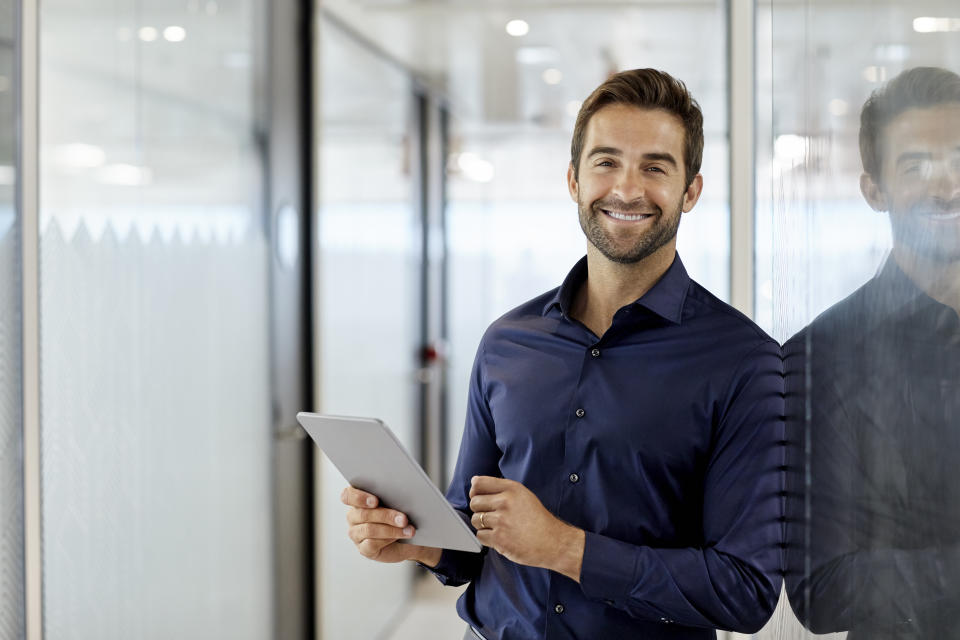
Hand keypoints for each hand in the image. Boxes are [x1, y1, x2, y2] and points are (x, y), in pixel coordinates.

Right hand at [341, 486, 441, 566]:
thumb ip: (392, 497)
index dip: (359, 497)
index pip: (348, 495)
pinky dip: (388, 540)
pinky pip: (372, 544)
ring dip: (391, 529)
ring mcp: (356, 534)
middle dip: (386, 515)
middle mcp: (353, 516)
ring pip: (369, 529)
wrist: (407, 540)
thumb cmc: (398, 517)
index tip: (375, 501)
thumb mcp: (396, 504)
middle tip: (404, 518)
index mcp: (358, 501)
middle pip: (363, 514)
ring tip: (408, 530)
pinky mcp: (363, 549)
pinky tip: (399, 537)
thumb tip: (402, 493)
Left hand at [468, 476, 583, 581]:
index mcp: (512, 489)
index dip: (475, 491)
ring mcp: (501, 521)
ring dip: (483, 525)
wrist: (553, 542)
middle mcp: (505, 502)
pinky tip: (500, 537)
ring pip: (475, 520)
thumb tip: (474, 482)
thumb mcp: (524, 495)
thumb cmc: (538, 520)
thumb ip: (501, 488)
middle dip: (479, 510)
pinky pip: (480, 535)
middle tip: (492, 516)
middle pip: (474, 502)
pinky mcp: (499, 539)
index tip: (479, 498)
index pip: (479, 483)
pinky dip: (487, 538)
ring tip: (498, 527)